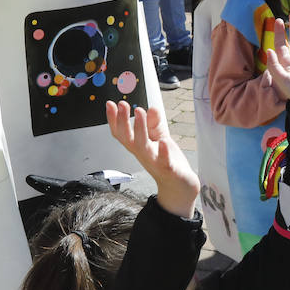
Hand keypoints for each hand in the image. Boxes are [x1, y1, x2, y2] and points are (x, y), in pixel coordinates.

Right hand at [107, 100, 199, 217]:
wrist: (179, 186)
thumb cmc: (166, 160)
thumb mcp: (160, 137)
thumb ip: (154, 124)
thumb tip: (150, 107)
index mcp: (138, 146)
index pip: (121, 133)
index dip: (114, 119)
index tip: (111, 104)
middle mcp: (142, 154)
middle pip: (127, 138)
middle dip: (122, 121)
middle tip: (122, 104)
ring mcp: (154, 162)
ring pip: (142, 147)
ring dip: (139, 129)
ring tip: (139, 112)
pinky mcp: (168, 169)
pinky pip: (163, 161)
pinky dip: (162, 152)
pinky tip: (163, 141)